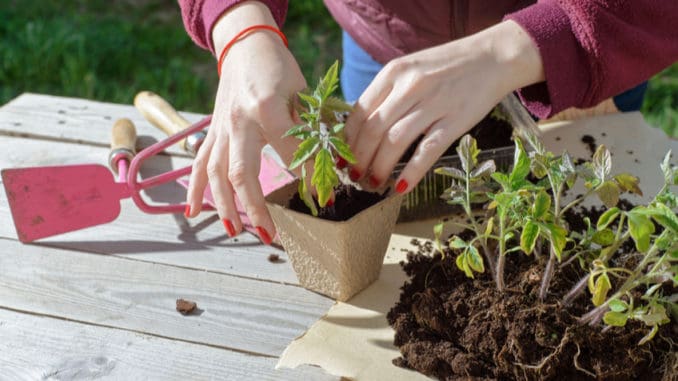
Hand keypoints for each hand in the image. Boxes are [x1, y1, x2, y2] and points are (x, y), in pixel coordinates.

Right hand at [185, 3, 305, 243]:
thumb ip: (314, 127)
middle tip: (270, 235)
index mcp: (266, 108)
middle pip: (242, 173)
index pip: (290, 154)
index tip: (324, 199)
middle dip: (255, 208)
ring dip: (225, 206)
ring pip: (216, 173)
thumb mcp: (303, 91)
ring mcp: (221, 128)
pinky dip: (196, 188)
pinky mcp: (212, 132)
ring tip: (236, 231)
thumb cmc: (279, 68)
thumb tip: (335, 163)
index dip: (308, 179)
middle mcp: (239, 122)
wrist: (246, 46)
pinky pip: (200, 163)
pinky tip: (193, 211)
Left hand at [344, 20, 543, 192]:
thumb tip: (359, 131)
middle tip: (354, 177)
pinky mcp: (455, 121)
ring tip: (374, 183)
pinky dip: (411, 172)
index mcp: (393, 72)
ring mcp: (433, 103)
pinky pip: (427, 151)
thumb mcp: (410, 71)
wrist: (492, 57)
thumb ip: (386, 95)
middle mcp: (410, 86)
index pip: (359, 111)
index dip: (346, 140)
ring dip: (379, 168)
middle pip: (372, 130)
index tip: (341, 158)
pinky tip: (401, 187)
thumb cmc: (445, 68)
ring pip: (395, 142)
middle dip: (358, 159)